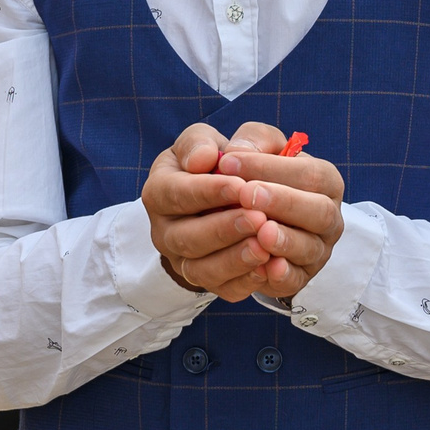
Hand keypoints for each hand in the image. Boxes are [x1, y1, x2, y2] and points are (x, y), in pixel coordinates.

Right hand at [144, 123, 277, 301]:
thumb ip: (204, 141)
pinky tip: (270, 267)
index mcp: (160, 191)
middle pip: (186, 238)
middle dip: (223, 229)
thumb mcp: (209, 140)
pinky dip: (246, 281)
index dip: (207, 191)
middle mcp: (165, 231)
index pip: (175, 194)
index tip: (240, 185)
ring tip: (265, 246)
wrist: (231, 195)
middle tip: (259, 217)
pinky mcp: (210, 282)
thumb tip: (202, 159)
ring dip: (235, 259)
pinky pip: (224, 289)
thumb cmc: (218, 162)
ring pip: (202, 270)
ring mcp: (184, 261)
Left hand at [213, 125, 343, 300]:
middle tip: (247, 195)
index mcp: (324, 180)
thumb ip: (247, 140)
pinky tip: (263, 266)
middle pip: (319, 211)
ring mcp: (315, 251)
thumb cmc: (247, 172)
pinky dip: (280, 276)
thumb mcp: (249, 146)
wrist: (233, 214)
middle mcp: (327, 217)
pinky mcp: (297, 279)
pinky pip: (294, 282)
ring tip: (260, 232)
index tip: (229, 162)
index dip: (271, 167)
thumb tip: (232, 151)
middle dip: (284, 202)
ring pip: (310, 249)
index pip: (310, 173)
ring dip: (285, 241)